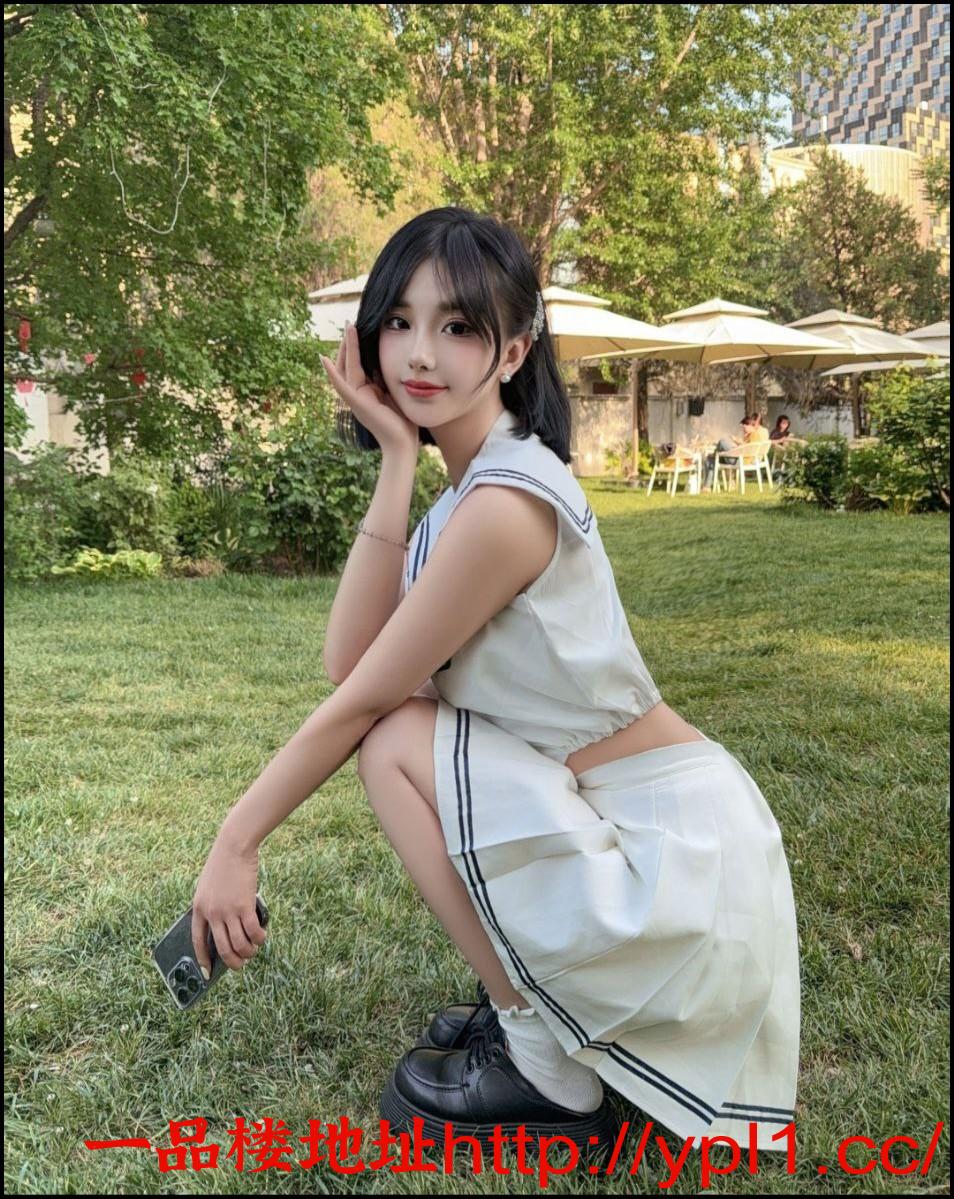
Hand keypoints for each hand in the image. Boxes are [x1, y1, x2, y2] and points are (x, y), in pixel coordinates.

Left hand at [191, 837, 266, 974]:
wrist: (234, 846)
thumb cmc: (223, 863)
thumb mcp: (208, 887)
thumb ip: (212, 906)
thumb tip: (223, 926)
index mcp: (199, 908)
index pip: (198, 941)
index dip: (203, 959)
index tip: (207, 972)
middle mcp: (211, 913)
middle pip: (222, 948)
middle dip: (232, 962)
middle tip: (241, 964)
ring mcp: (227, 910)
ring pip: (238, 944)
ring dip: (248, 952)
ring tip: (253, 950)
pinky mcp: (244, 905)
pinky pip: (252, 931)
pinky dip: (259, 938)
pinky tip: (262, 937)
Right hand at [321, 322, 419, 459]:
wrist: (402, 445)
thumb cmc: (402, 422)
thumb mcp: (393, 393)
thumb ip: (385, 379)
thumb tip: (384, 361)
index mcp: (365, 391)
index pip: (357, 365)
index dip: (356, 347)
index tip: (358, 329)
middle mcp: (357, 394)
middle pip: (348, 364)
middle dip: (349, 343)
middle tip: (350, 322)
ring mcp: (355, 399)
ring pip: (345, 369)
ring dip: (345, 348)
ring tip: (348, 327)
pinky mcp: (357, 404)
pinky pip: (342, 385)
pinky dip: (331, 373)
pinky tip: (323, 359)